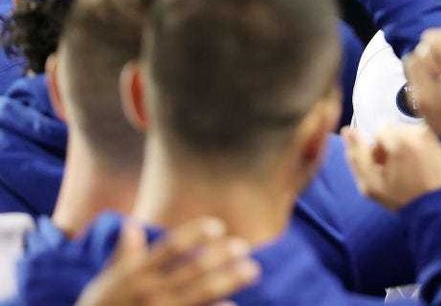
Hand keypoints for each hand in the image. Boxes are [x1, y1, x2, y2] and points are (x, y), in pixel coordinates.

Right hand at [75, 217, 259, 305]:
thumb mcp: (105, 283)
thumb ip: (122, 256)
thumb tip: (131, 225)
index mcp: (134, 274)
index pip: (170, 248)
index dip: (195, 234)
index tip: (218, 226)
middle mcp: (148, 292)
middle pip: (192, 269)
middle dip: (221, 256)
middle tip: (243, 246)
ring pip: (201, 293)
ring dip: (229, 280)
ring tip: (251, 269)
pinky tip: (232, 304)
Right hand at [343, 124, 440, 209]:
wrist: (436, 213)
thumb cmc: (400, 199)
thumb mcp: (371, 184)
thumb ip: (357, 156)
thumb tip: (348, 130)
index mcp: (401, 140)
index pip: (381, 129)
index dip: (378, 148)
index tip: (382, 165)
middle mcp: (421, 134)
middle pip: (398, 130)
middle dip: (393, 146)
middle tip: (395, 169)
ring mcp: (438, 141)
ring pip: (414, 136)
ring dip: (408, 149)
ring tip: (410, 172)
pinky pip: (431, 144)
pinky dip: (425, 153)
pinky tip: (424, 172)